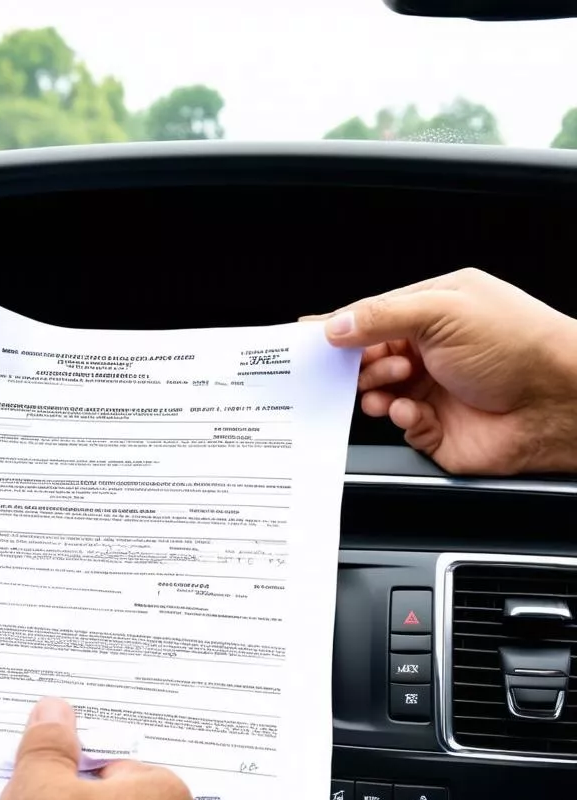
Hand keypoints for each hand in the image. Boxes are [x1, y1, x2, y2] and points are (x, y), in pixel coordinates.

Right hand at [308, 267, 576, 475]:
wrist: (557, 403)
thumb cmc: (518, 345)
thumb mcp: (442, 312)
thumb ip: (381, 316)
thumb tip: (336, 325)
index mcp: (436, 309)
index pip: (374, 315)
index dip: (342, 327)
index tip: (311, 338)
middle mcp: (433, 348)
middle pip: (369, 356)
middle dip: (360, 362)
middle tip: (367, 364)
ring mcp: (434, 387)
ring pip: (378, 392)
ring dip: (376, 390)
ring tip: (395, 386)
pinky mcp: (435, 427)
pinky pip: (398, 424)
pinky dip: (400, 418)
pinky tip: (413, 411)